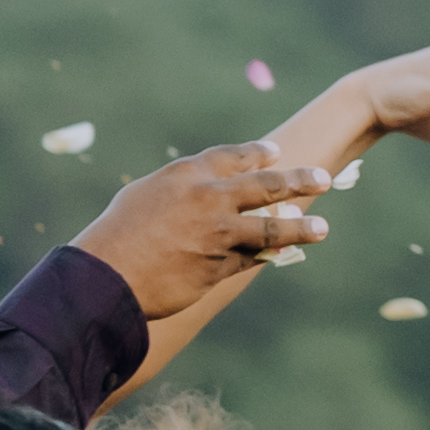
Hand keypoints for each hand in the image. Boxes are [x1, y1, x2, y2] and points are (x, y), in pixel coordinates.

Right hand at [74, 142, 329, 317]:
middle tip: (323, 178)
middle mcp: (209, 198)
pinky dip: (269, 254)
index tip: (278, 153)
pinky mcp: (222, 265)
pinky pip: (253, 258)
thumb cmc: (117, 236)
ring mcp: (219, 233)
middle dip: (298, 180)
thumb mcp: (146, 197)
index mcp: (188, 174)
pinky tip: (284, 252)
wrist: (107, 277)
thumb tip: (209, 193)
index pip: (232, 158)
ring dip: (301, 227)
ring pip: (271, 226)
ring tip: (322, 228)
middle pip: (265, 185)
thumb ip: (182, 191)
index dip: (257, 154)